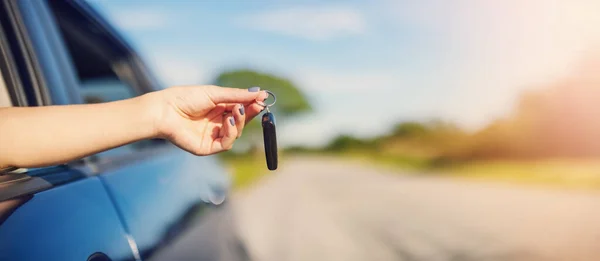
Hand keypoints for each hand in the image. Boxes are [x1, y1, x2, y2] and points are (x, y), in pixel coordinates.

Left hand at [150, 85, 266, 154]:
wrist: (164, 111)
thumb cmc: (185, 98)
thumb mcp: (215, 93)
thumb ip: (237, 95)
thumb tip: (260, 93)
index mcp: (218, 109)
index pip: (240, 108)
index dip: (252, 105)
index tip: (263, 99)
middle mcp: (217, 123)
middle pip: (241, 121)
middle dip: (249, 113)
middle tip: (256, 105)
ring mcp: (212, 136)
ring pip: (236, 133)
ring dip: (240, 122)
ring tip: (235, 112)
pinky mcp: (207, 147)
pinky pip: (226, 144)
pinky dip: (231, 133)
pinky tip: (228, 122)